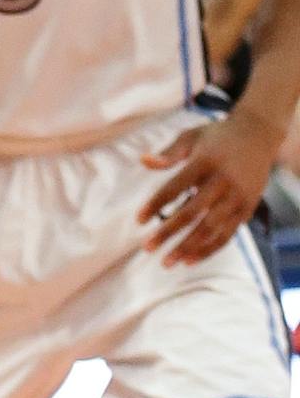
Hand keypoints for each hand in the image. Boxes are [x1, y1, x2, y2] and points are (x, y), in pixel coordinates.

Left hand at [137, 108, 280, 265]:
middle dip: (168, 233)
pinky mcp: (248, 208)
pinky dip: (209, 249)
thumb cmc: (215, 136)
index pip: (175, 188)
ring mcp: (238, 197)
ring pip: (211, 229)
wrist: (258, 135)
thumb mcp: (191, 136)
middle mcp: (223, 182)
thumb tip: (143, 161)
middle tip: (147, 248)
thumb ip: (169, 153)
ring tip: (167, 262)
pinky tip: (189, 261)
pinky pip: (227, 234)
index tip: (138, 221)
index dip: (156, 205)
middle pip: (192, 213)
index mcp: (205, 163)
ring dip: (188, 248)